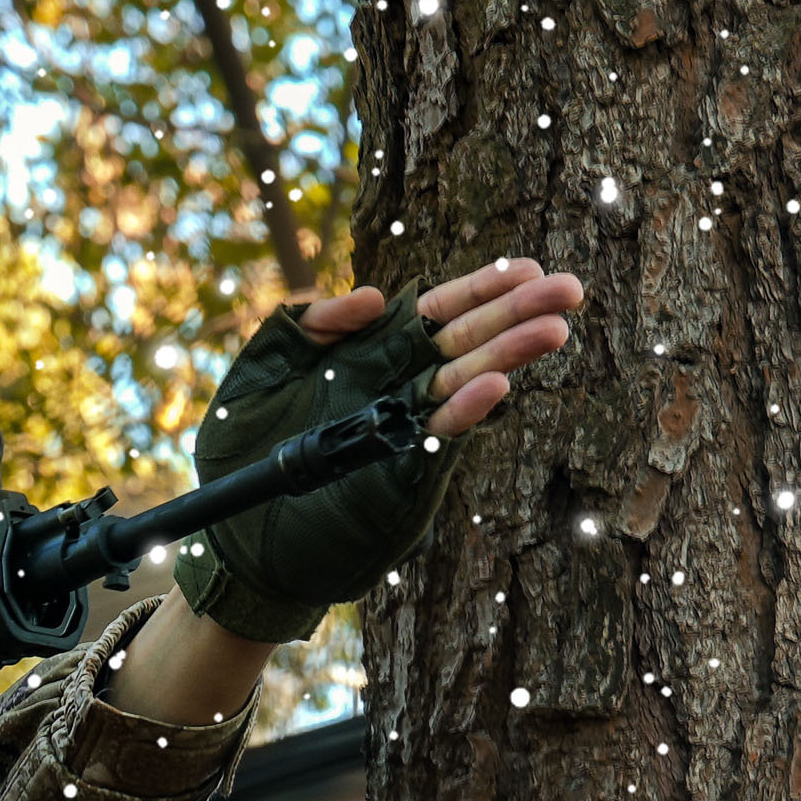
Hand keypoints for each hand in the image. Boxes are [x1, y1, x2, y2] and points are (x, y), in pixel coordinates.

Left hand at [169, 256, 589, 641]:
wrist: (230, 534)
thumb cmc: (240, 449)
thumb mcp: (260, 369)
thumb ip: (307, 324)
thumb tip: (372, 297)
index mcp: (373, 354)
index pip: (439, 311)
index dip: (482, 288)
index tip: (527, 267)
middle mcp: (398, 389)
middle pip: (467, 341)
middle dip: (518, 314)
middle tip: (570, 289)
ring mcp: (402, 431)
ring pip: (465, 386)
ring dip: (509, 358)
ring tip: (554, 330)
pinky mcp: (397, 474)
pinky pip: (437, 438)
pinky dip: (465, 412)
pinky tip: (498, 386)